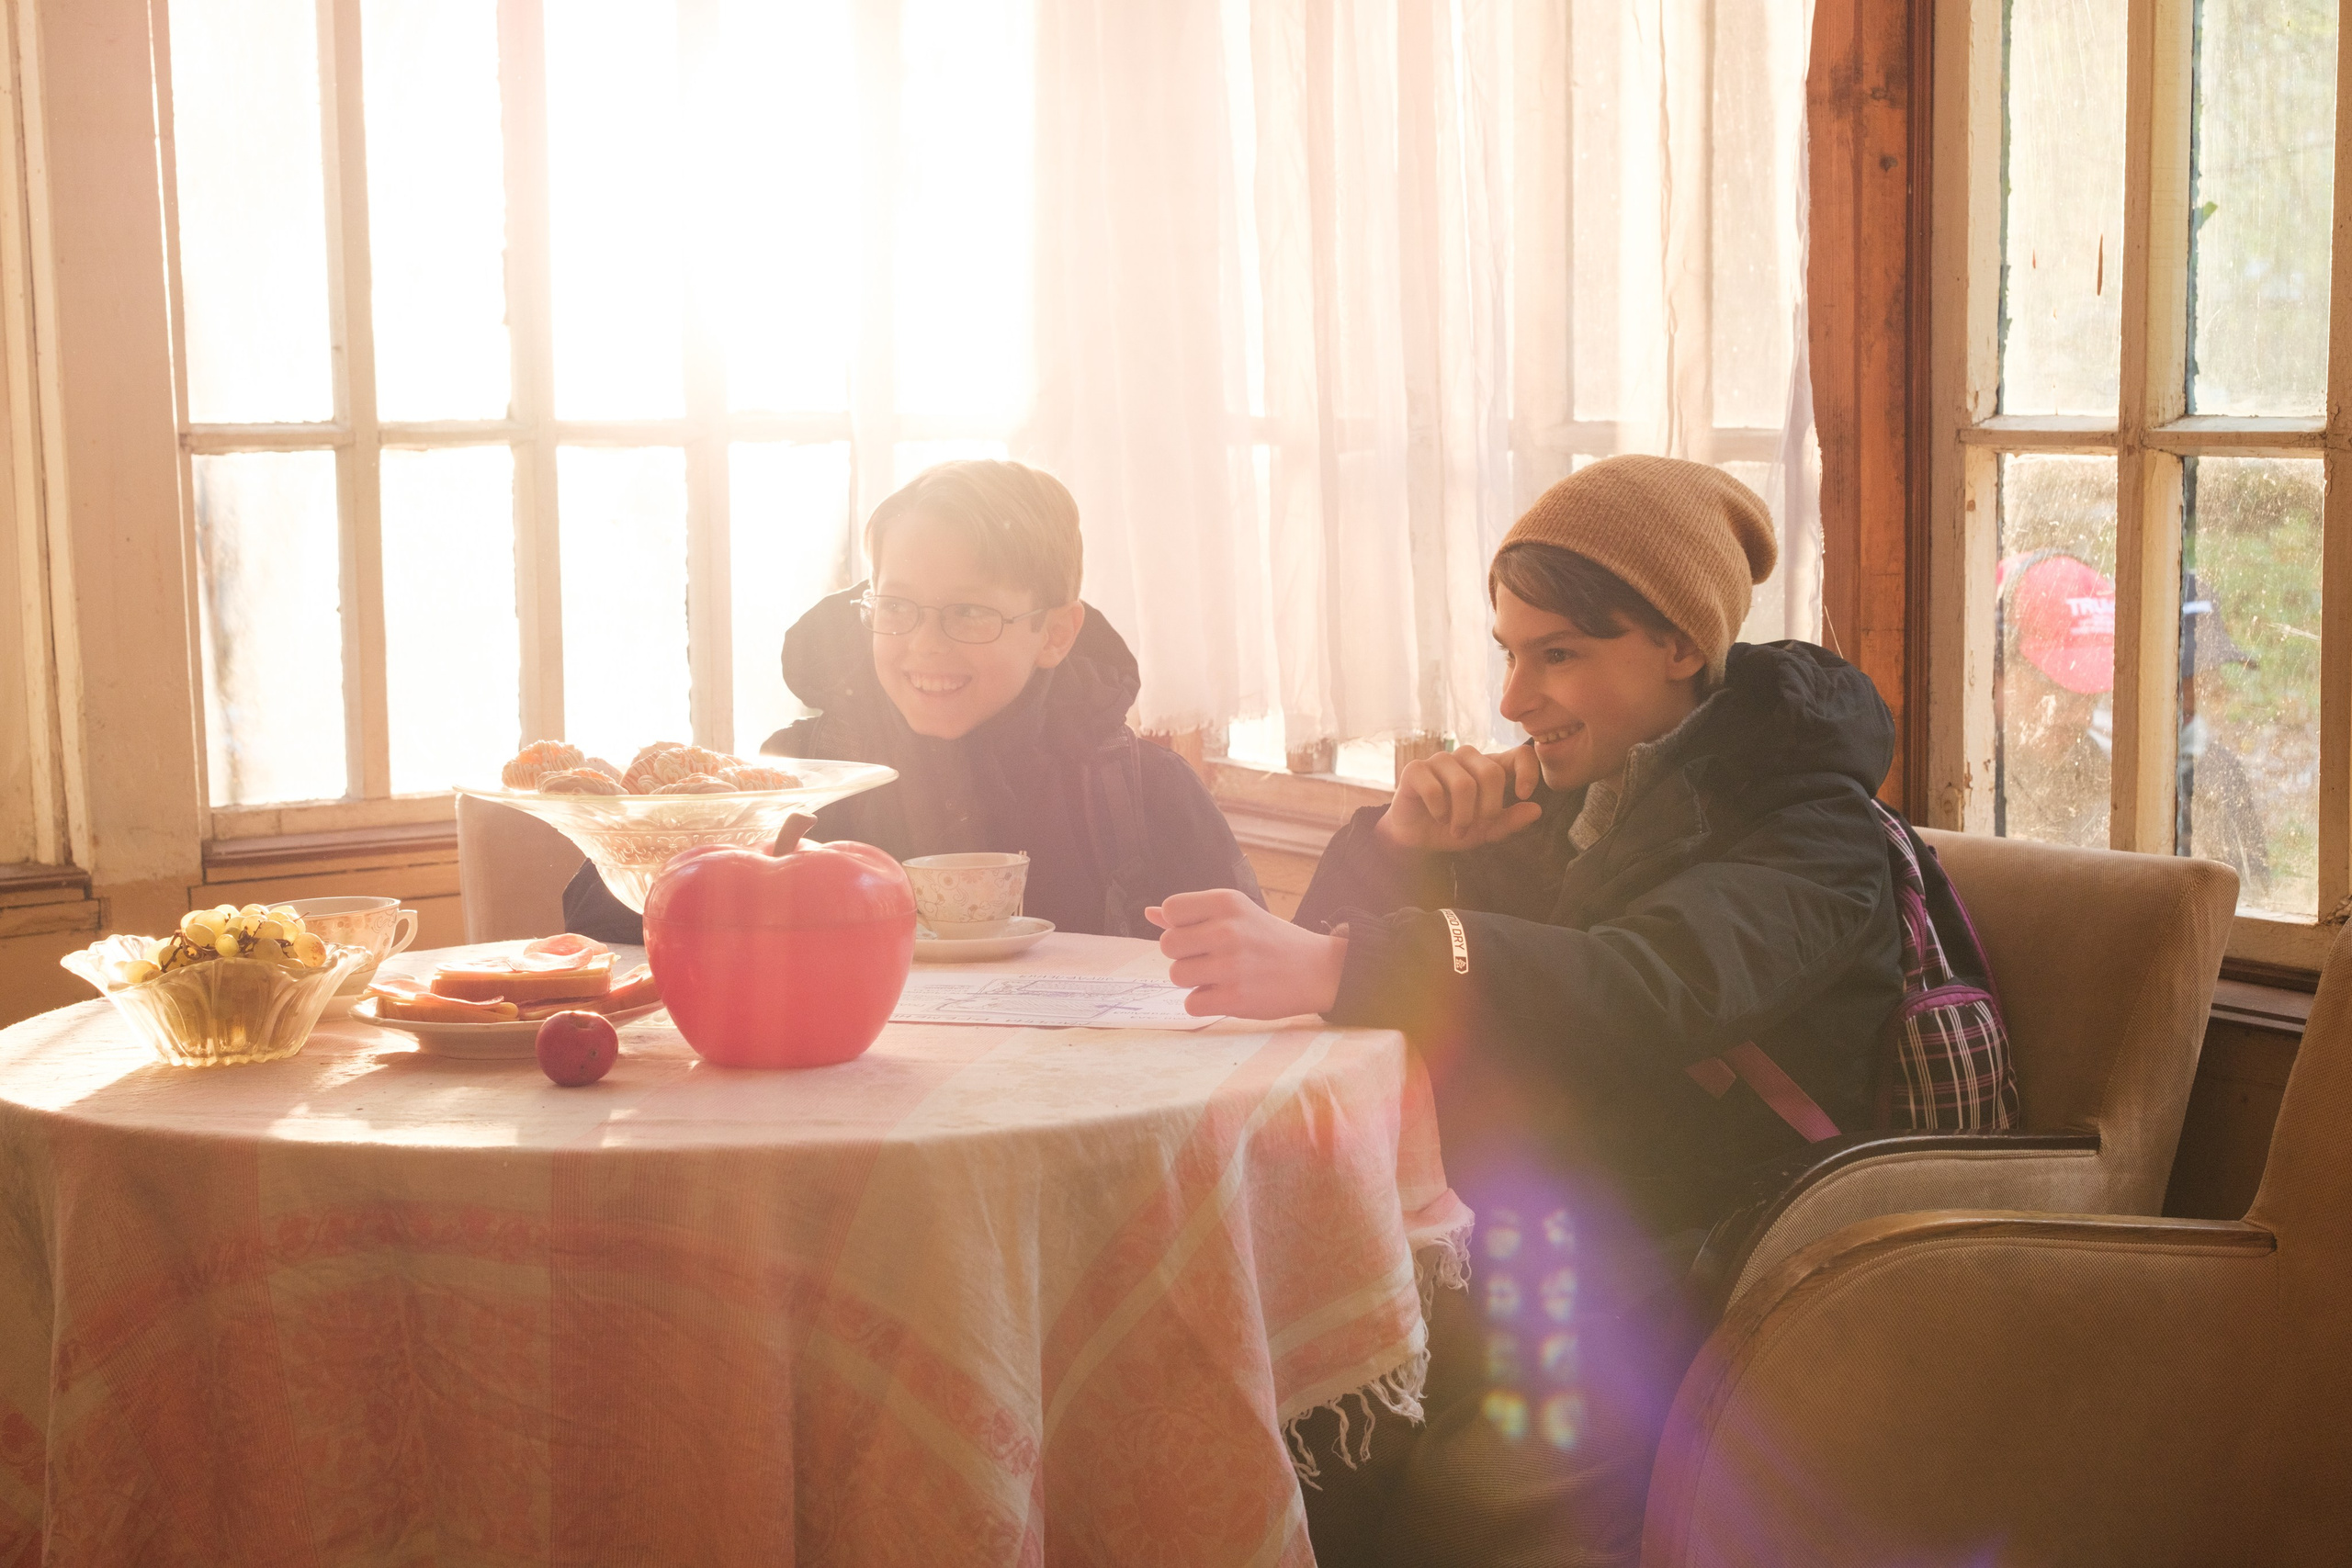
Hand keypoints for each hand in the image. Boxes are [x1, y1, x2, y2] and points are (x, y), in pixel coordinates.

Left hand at [1147, 890, 1348, 1019]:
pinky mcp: (1236, 998)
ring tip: (1218, 976)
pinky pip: (1191, 1004)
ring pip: (1176, 975)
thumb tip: (1149, 914)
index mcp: (1227, 902)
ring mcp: (1232, 965)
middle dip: (1182, 955)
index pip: (1171, 909)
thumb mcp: (1236, 914)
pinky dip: (1203, 1002)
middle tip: (1207, 958)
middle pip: (1167, 945)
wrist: (1316, 969)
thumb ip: (1193, 914)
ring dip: (1192, 980)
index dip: (1178, 925)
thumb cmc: (1268, 939)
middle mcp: (1228, 930)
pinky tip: (1224, 993)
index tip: (1199, 933)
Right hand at [1375, 742, 1542, 853]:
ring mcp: (1440, 760)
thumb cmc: (1453, 829)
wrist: (1415, 840)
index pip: (1519, 754)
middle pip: (1491, 772)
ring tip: (1456, 829)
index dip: (1527, 771)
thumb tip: (1536, 809)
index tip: (1524, 795)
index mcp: (1489, 767)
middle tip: (1477, 826)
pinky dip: (1439, 811)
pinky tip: (1438, 817)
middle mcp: (1467, 758)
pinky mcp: (1415, 769)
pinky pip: (1434, 789)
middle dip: (1487, 808)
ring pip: (1463, 784)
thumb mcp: (1486, 831)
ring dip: (1462, 816)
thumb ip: (1510, 821)